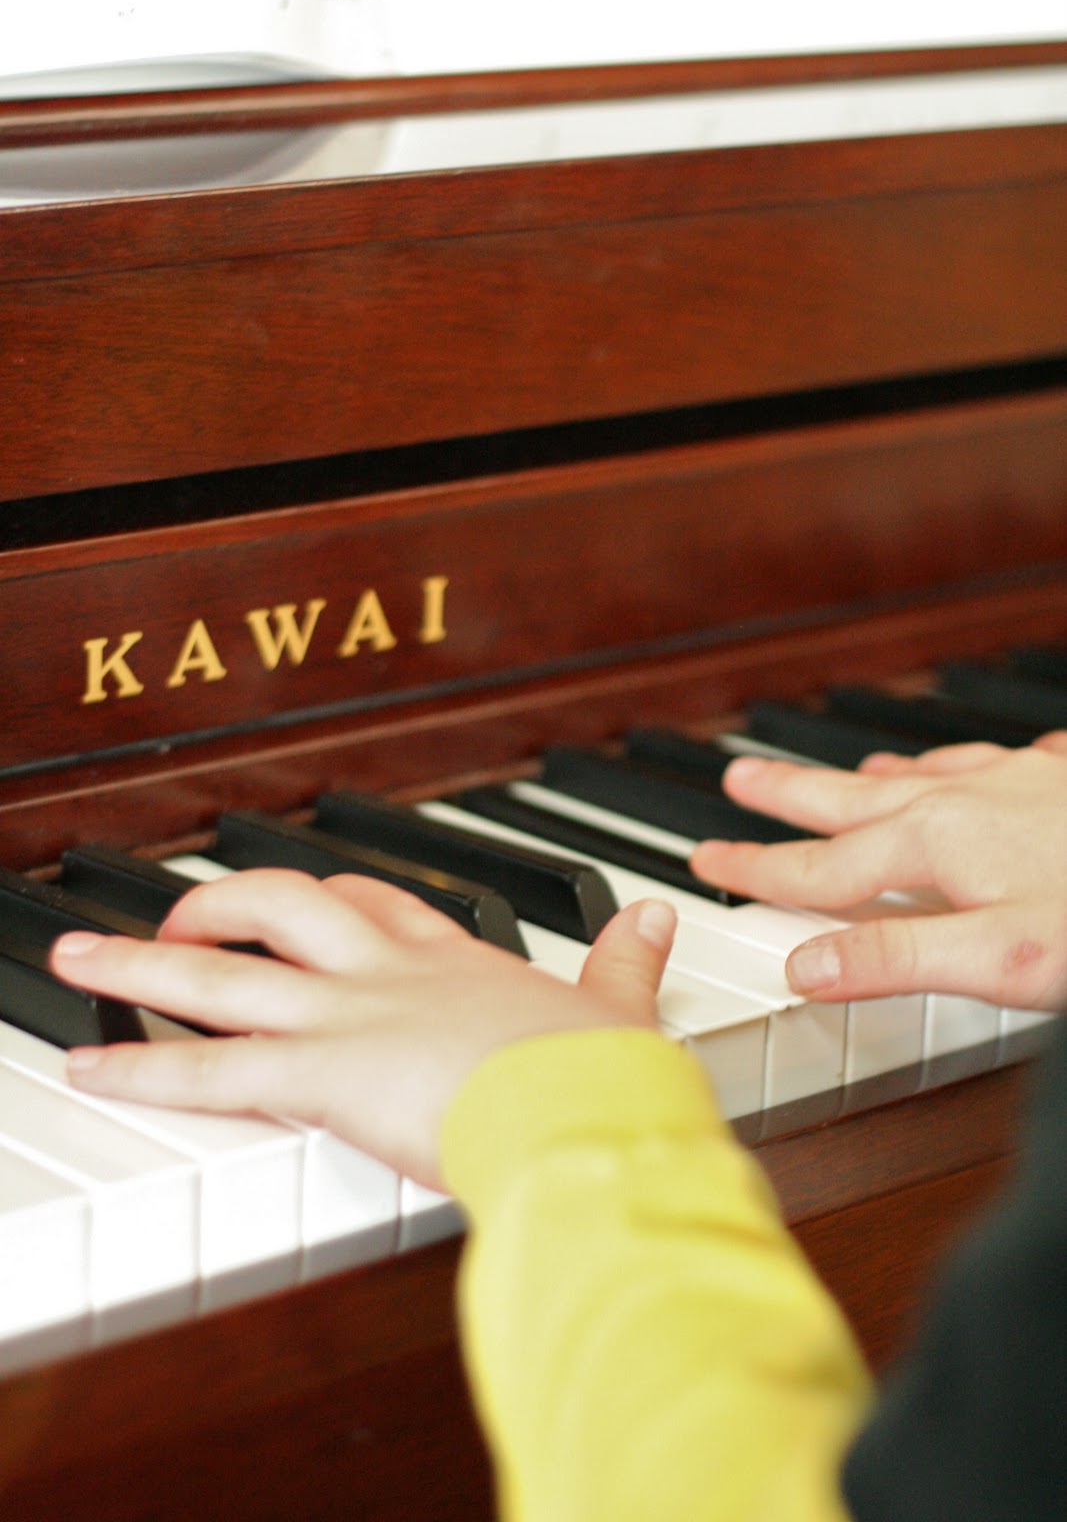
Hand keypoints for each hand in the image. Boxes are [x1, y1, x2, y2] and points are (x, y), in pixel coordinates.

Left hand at [51, 869, 674, 1188]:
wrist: (591, 1114)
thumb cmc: (603, 1077)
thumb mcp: (617, 1009)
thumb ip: (625, 962)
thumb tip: (658, 918)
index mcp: (454, 961)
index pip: (377, 905)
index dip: (331, 897)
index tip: (302, 896)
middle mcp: (387, 975)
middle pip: (282, 906)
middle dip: (219, 902)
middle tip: (176, 912)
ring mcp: (346, 1018)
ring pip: (223, 971)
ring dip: (142, 966)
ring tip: (78, 961)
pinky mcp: (320, 1076)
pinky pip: (210, 1069)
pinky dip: (143, 1067)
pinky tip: (92, 1066)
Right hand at [690, 742, 1066, 1010]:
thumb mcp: (1002, 958)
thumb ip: (897, 958)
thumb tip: (806, 966)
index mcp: (935, 843)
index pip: (820, 866)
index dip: (757, 869)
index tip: (707, 860)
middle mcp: (965, 799)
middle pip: (853, 798)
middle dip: (789, 794)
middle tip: (739, 778)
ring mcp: (1017, 781)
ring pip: (921, 774)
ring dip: (868, 777)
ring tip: (840, 772)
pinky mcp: (1063, 779)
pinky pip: (990, 763)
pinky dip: (958, 765)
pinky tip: (973, 765)